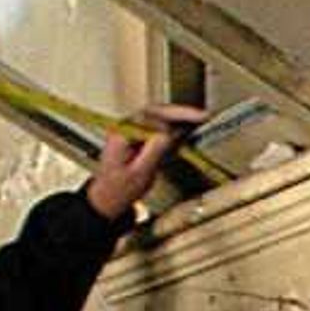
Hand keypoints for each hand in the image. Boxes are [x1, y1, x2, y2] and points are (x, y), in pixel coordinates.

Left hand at [85, 104, 204, 220]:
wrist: (106, 199)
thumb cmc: (119, 190)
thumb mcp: (140, 173)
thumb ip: (155, 150)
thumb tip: (170, 132)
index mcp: (122, 134)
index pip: (150, 118)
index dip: (173, 119)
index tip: (192, 122)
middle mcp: (124, 127)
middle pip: (155, 111)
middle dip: (180, 112)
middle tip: (203, 115)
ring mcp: (129, 130)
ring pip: (157, 115)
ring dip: (178, 116)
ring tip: (199, 117)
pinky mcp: (136, 136)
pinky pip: (155, 124)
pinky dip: (172, 123)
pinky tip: (186, 125)